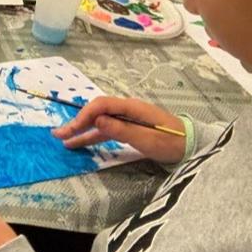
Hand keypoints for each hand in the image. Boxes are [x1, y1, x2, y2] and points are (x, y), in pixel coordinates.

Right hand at [51, 97, 186, 163]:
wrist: (193, 146)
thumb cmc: (173, 142)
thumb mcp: (148, 139)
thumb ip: (122, 129)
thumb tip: (97, 121)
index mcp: (131, 107)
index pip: (101, 105)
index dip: (84, 116)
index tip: (72, 130)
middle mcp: (126, 109)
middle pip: (96, 112)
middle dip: (76, 123)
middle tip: (58, 134)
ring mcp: (127, 119)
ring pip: (98, 122)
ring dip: (81, 130)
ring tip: (63, 139)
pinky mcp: (128, 128)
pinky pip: (105, 130)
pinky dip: (92, 136)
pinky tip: (79, 142)